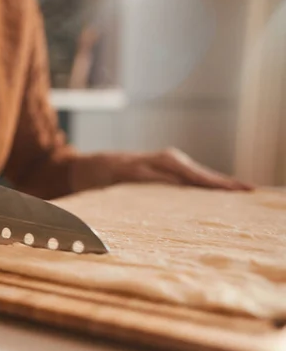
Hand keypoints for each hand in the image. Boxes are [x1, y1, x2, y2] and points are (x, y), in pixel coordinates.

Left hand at [108, 148, 252, 190]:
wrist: (101, 165)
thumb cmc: (111, 173)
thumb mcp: (128, 177)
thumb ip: (151, 179)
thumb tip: (178, 182)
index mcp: (165, 162)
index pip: (196, 176)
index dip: (216, 183)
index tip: (233, 189)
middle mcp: (171, 160)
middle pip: (203, 174)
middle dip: (225, 182)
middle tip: (249, 189)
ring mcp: (171, 163)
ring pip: (200, 175)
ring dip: (220, 182)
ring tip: (242, 189)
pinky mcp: (170, 168)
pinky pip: (193, 176)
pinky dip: (208, 182)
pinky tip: (221, 188)